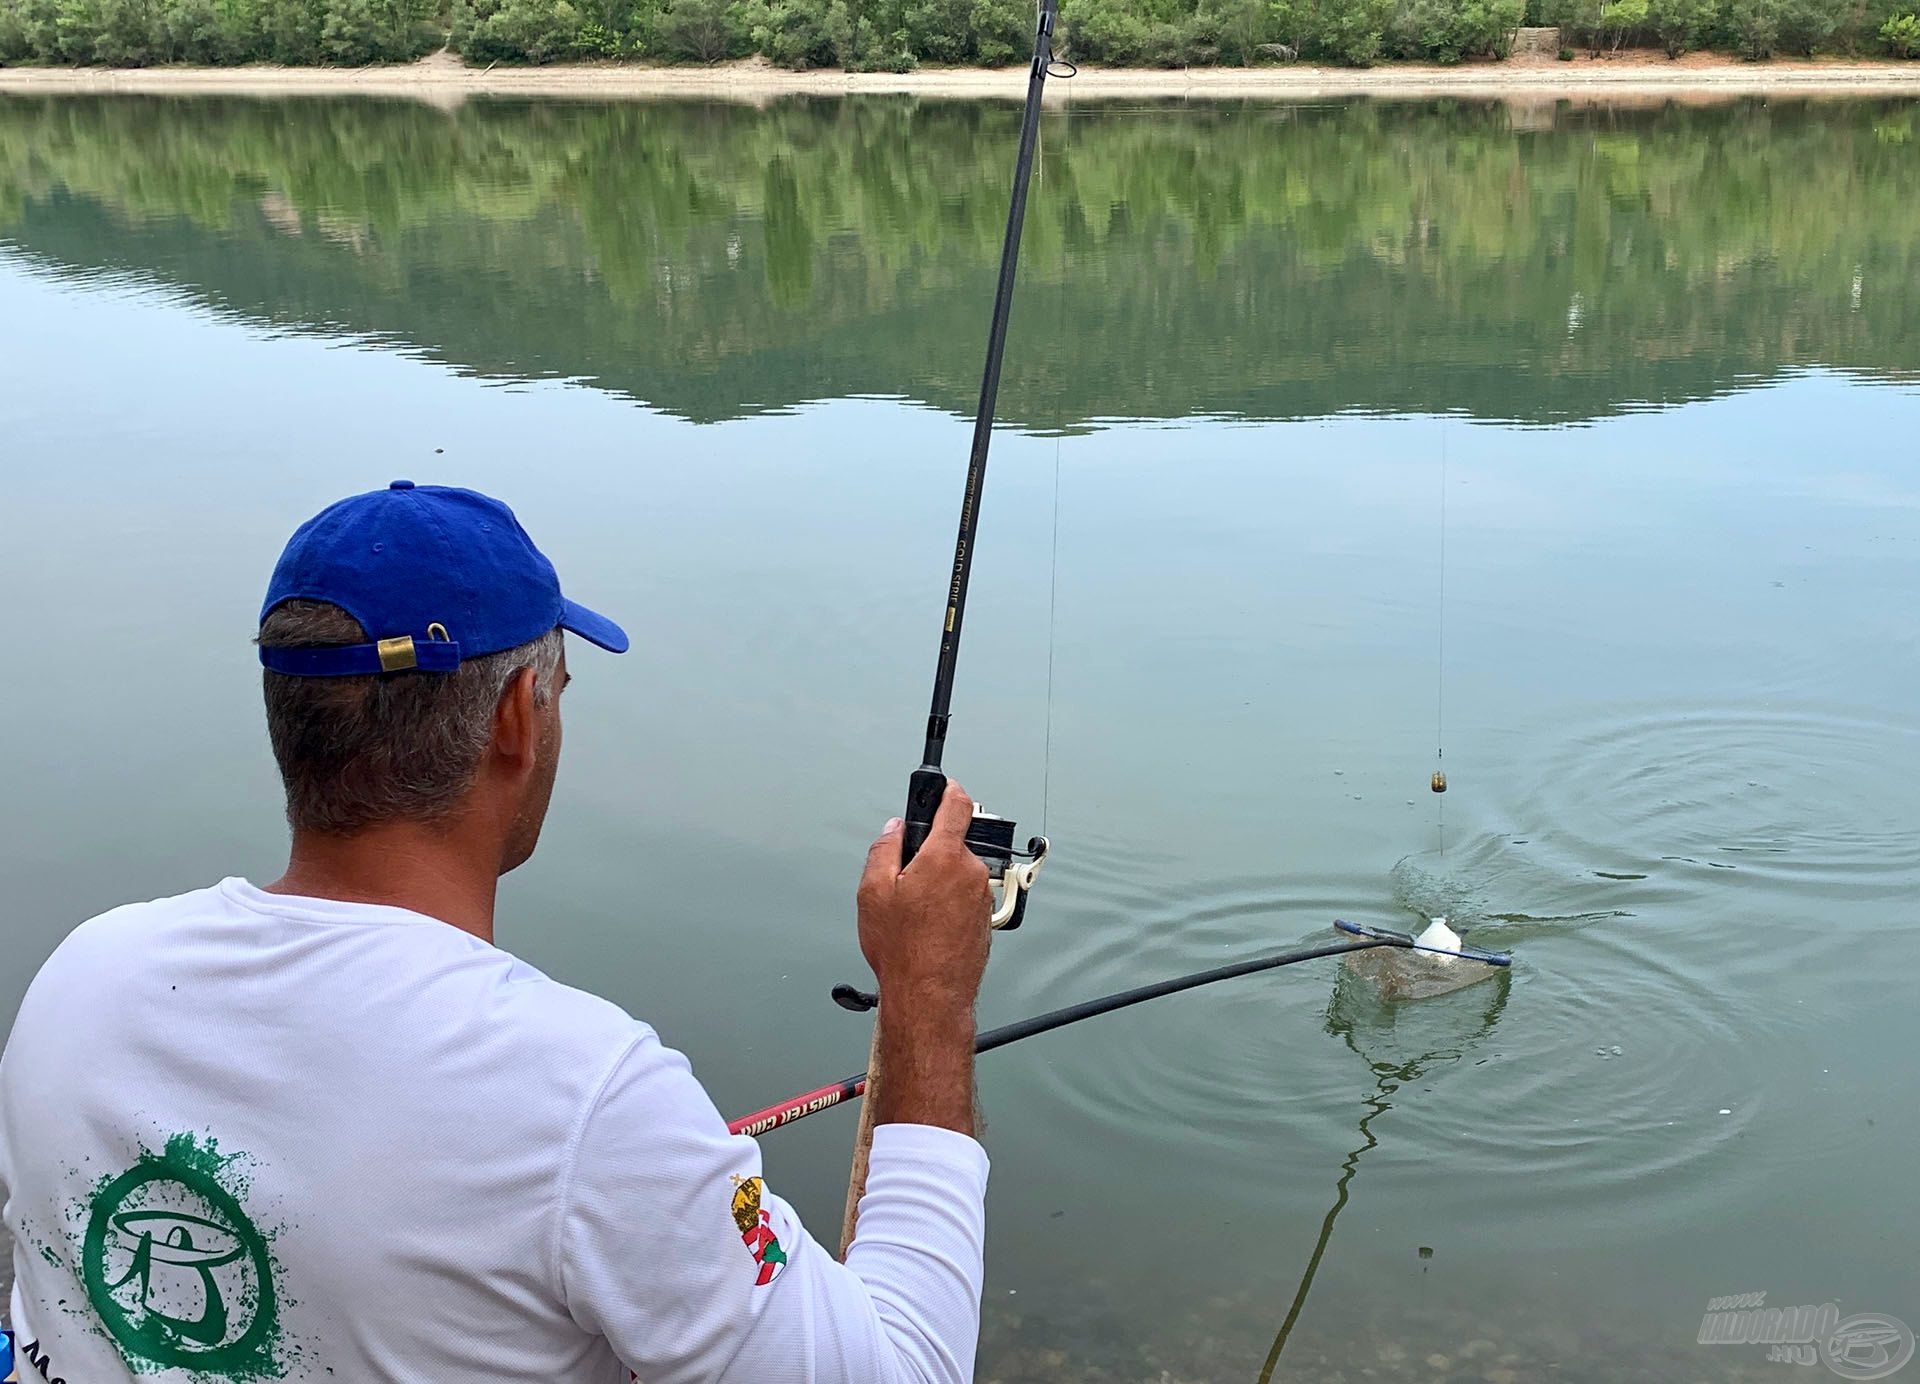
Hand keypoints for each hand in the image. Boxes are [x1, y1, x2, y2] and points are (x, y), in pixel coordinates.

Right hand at [857, 781, 991, 1016]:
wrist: (930, 995)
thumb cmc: (903, 950)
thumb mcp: (873, 892)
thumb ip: (885, 849)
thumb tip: (894, 829)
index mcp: (945, 857)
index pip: (956, 805)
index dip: (948, 789)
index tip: (943, 785)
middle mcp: (971, 872)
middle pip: (952, 843)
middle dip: (929, 852)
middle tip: (904, 878)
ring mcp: (981, 896)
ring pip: (957, 873)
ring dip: (937, 882)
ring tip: (913, 913)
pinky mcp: (984, 918)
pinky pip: (963, 897)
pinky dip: (946, 903)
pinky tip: (927, 927)